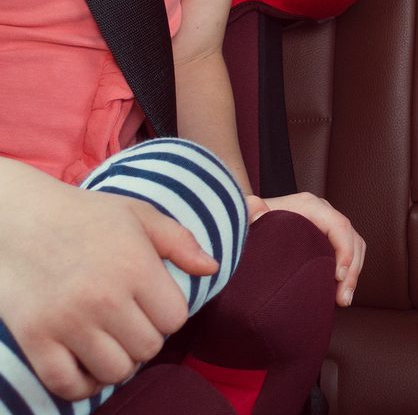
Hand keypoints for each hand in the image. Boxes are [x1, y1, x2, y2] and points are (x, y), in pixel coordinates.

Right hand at [0, 162, 216, 400]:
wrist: (22, 217)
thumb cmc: (87, 215)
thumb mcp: (140, 215)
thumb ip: (180, 242)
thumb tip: (213, 268)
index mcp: (135, 266)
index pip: (175, 318)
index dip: (169, 313)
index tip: (154, 302)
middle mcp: (104, 297)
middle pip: (149, 348)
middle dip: (146, 337)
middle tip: (132, 320)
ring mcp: (68, 322)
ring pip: (115, 371)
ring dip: (118, 362)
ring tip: (112, 340)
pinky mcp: (36, 339)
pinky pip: (69, 385)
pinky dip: (82, 383)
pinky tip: (86, 362)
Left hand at [247, 193, 364, 306]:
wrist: (250, 218)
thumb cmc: (251, 219)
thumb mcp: (248, 217)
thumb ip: (249, 213)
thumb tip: (254, 206)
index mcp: (310, 206)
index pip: (339, 225)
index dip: (345, 251)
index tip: (339, 277)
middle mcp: (323, 212)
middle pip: (351, 237)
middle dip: (352, 269)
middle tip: (343, 298)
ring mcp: (326, 224)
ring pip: (354, 245)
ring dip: (353, 273)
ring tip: (343, 299)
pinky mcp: (326, 238)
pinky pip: (346, 252)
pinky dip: (348, 271)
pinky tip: (338, 291)